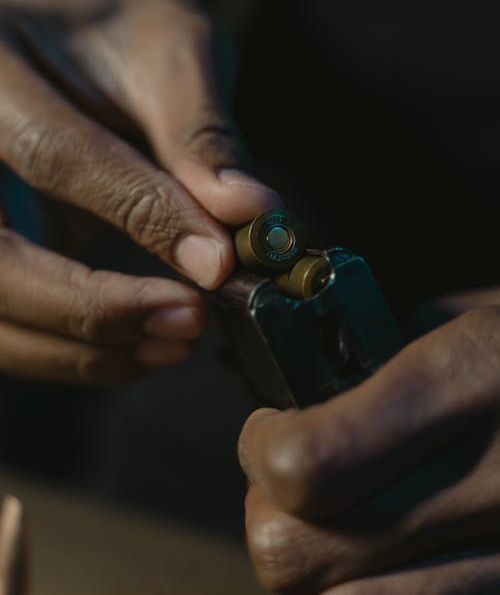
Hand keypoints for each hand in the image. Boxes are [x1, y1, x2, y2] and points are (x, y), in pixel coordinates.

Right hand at [0, 0, 278, 382]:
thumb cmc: (125, 24)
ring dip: (78, 348)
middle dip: (89, 308)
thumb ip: (200, 136)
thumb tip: (249, 217)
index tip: (215, 264)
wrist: (81, 29)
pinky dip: (66, 352)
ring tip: (171, 344)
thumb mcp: (170, 50)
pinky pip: (7, 319)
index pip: (53, 155)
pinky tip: (133, 350)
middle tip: (185, 324)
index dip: (140, 216)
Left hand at [239, 307, 499, 593]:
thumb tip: (303, 375)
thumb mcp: (470, 314)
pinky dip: (370, 582)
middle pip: (297, 555)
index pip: (307, 460)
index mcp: (466, 381)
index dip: (261, 448)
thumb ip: (383, 342)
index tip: (268, 426)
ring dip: (316, 558)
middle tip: (292, 472)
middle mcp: (489, 481)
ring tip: (341, 511)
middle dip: (269, 511)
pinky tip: (389, 540)